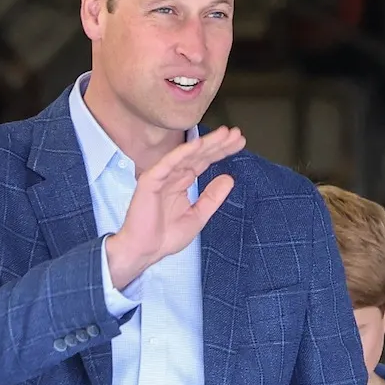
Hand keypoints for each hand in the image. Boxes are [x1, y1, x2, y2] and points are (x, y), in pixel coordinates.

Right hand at [105, 128, 245, 290]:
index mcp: (183, 182)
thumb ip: (212, 197)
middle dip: (218, 144)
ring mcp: (162, 175)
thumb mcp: (198, 216)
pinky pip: (169, 163)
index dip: (221, 152)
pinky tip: (198, 144)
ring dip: (206, 143)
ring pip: (187, 155)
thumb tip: (229, 179)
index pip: (205, 162)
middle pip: (199, 155)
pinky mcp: (151, 179)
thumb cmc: (166, 236)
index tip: (239, 143)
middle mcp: (173, 175)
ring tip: (224, 134)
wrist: (145, 250)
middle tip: (237, 134)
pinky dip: (183, 152)